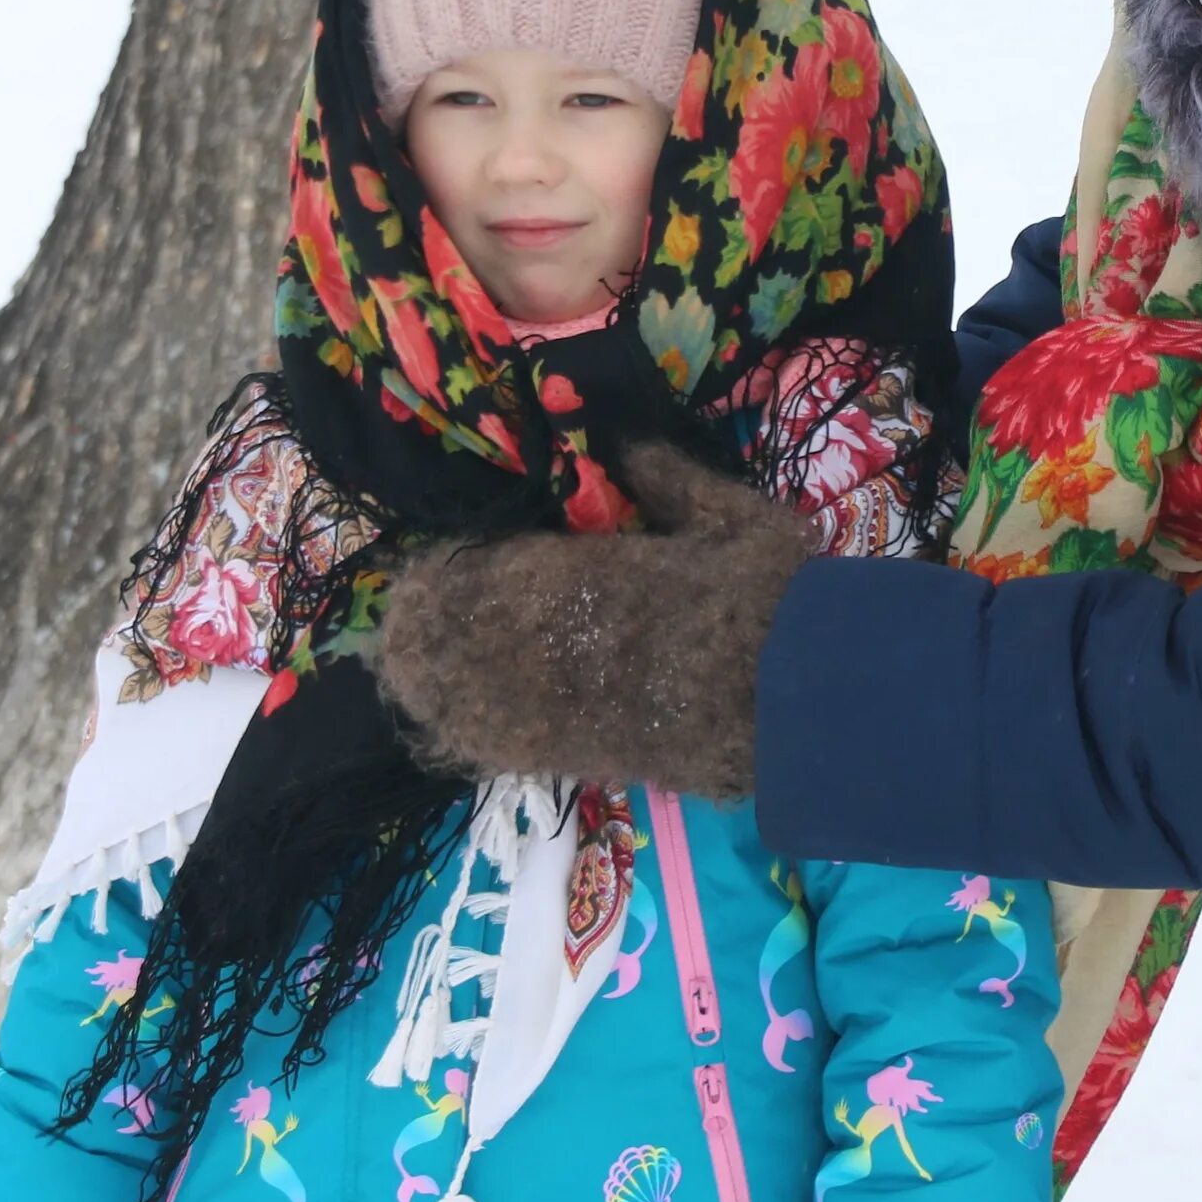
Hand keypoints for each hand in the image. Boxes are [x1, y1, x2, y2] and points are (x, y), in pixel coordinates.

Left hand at [377, 441, 811, 799]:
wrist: (805, 695)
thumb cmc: (774, 600)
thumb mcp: (733, 518)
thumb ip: (672, 481)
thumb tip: (628, 445)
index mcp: (595, 576)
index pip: (500, 572)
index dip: (456, 575)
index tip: (429, 570)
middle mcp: (567, 640)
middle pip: (470, 635)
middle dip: (429, 627)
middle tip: (396, 623)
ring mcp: (572, 704)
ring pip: (474, 693)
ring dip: (433, 681)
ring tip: (403, 670)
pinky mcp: (588, 755)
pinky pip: (510, 747)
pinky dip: (471, 734)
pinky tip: (445, 729)